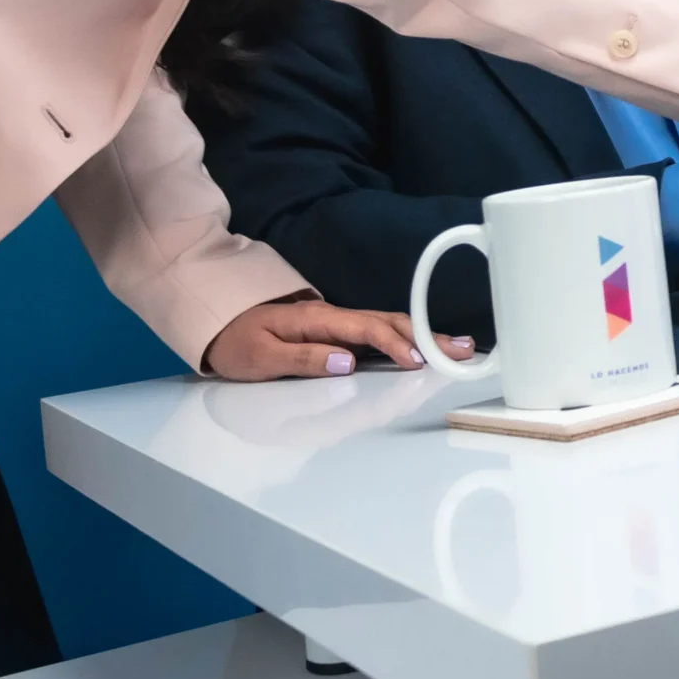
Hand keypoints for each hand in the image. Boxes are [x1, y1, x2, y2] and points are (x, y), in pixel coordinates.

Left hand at [202, 297, 464, 379]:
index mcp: (316, 319)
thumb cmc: (234, 339)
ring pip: (387, 326)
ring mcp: (336, 323)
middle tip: (464, 349)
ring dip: (424, 336)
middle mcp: (332, 316)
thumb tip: (347, 362)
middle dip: (428, 335)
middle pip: (388, 322)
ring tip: (457, 348)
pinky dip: (406, 339)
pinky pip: (377, 333)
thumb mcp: (259, 356)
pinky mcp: (335, 332)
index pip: (365, 329)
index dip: (395, 343)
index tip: (420, 360)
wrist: (214, 317)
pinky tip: (424, 348)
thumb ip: (301, 358)